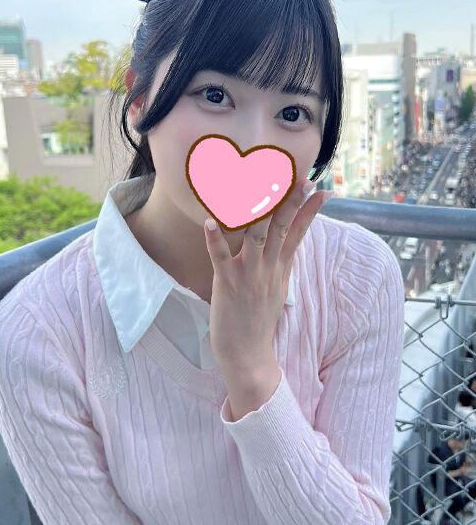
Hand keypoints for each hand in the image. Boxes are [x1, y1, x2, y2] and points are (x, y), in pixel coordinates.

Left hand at [203, 178, 331, 369]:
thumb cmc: (259, 317)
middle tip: (302, 179)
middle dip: (292, 203)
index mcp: (280, 266)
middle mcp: (268, 267)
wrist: (248, 354)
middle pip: (282, 229)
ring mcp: (249, 275)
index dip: (310, 211)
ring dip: (258, 212)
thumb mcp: (279, 286)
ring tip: (260, 187)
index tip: (323, 190)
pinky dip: (215, 240)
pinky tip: (209, 222)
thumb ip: (282, 260)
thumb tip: (290, 239)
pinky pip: (220, 258)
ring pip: (256, 238)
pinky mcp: (227, 284)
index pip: (299, 233)